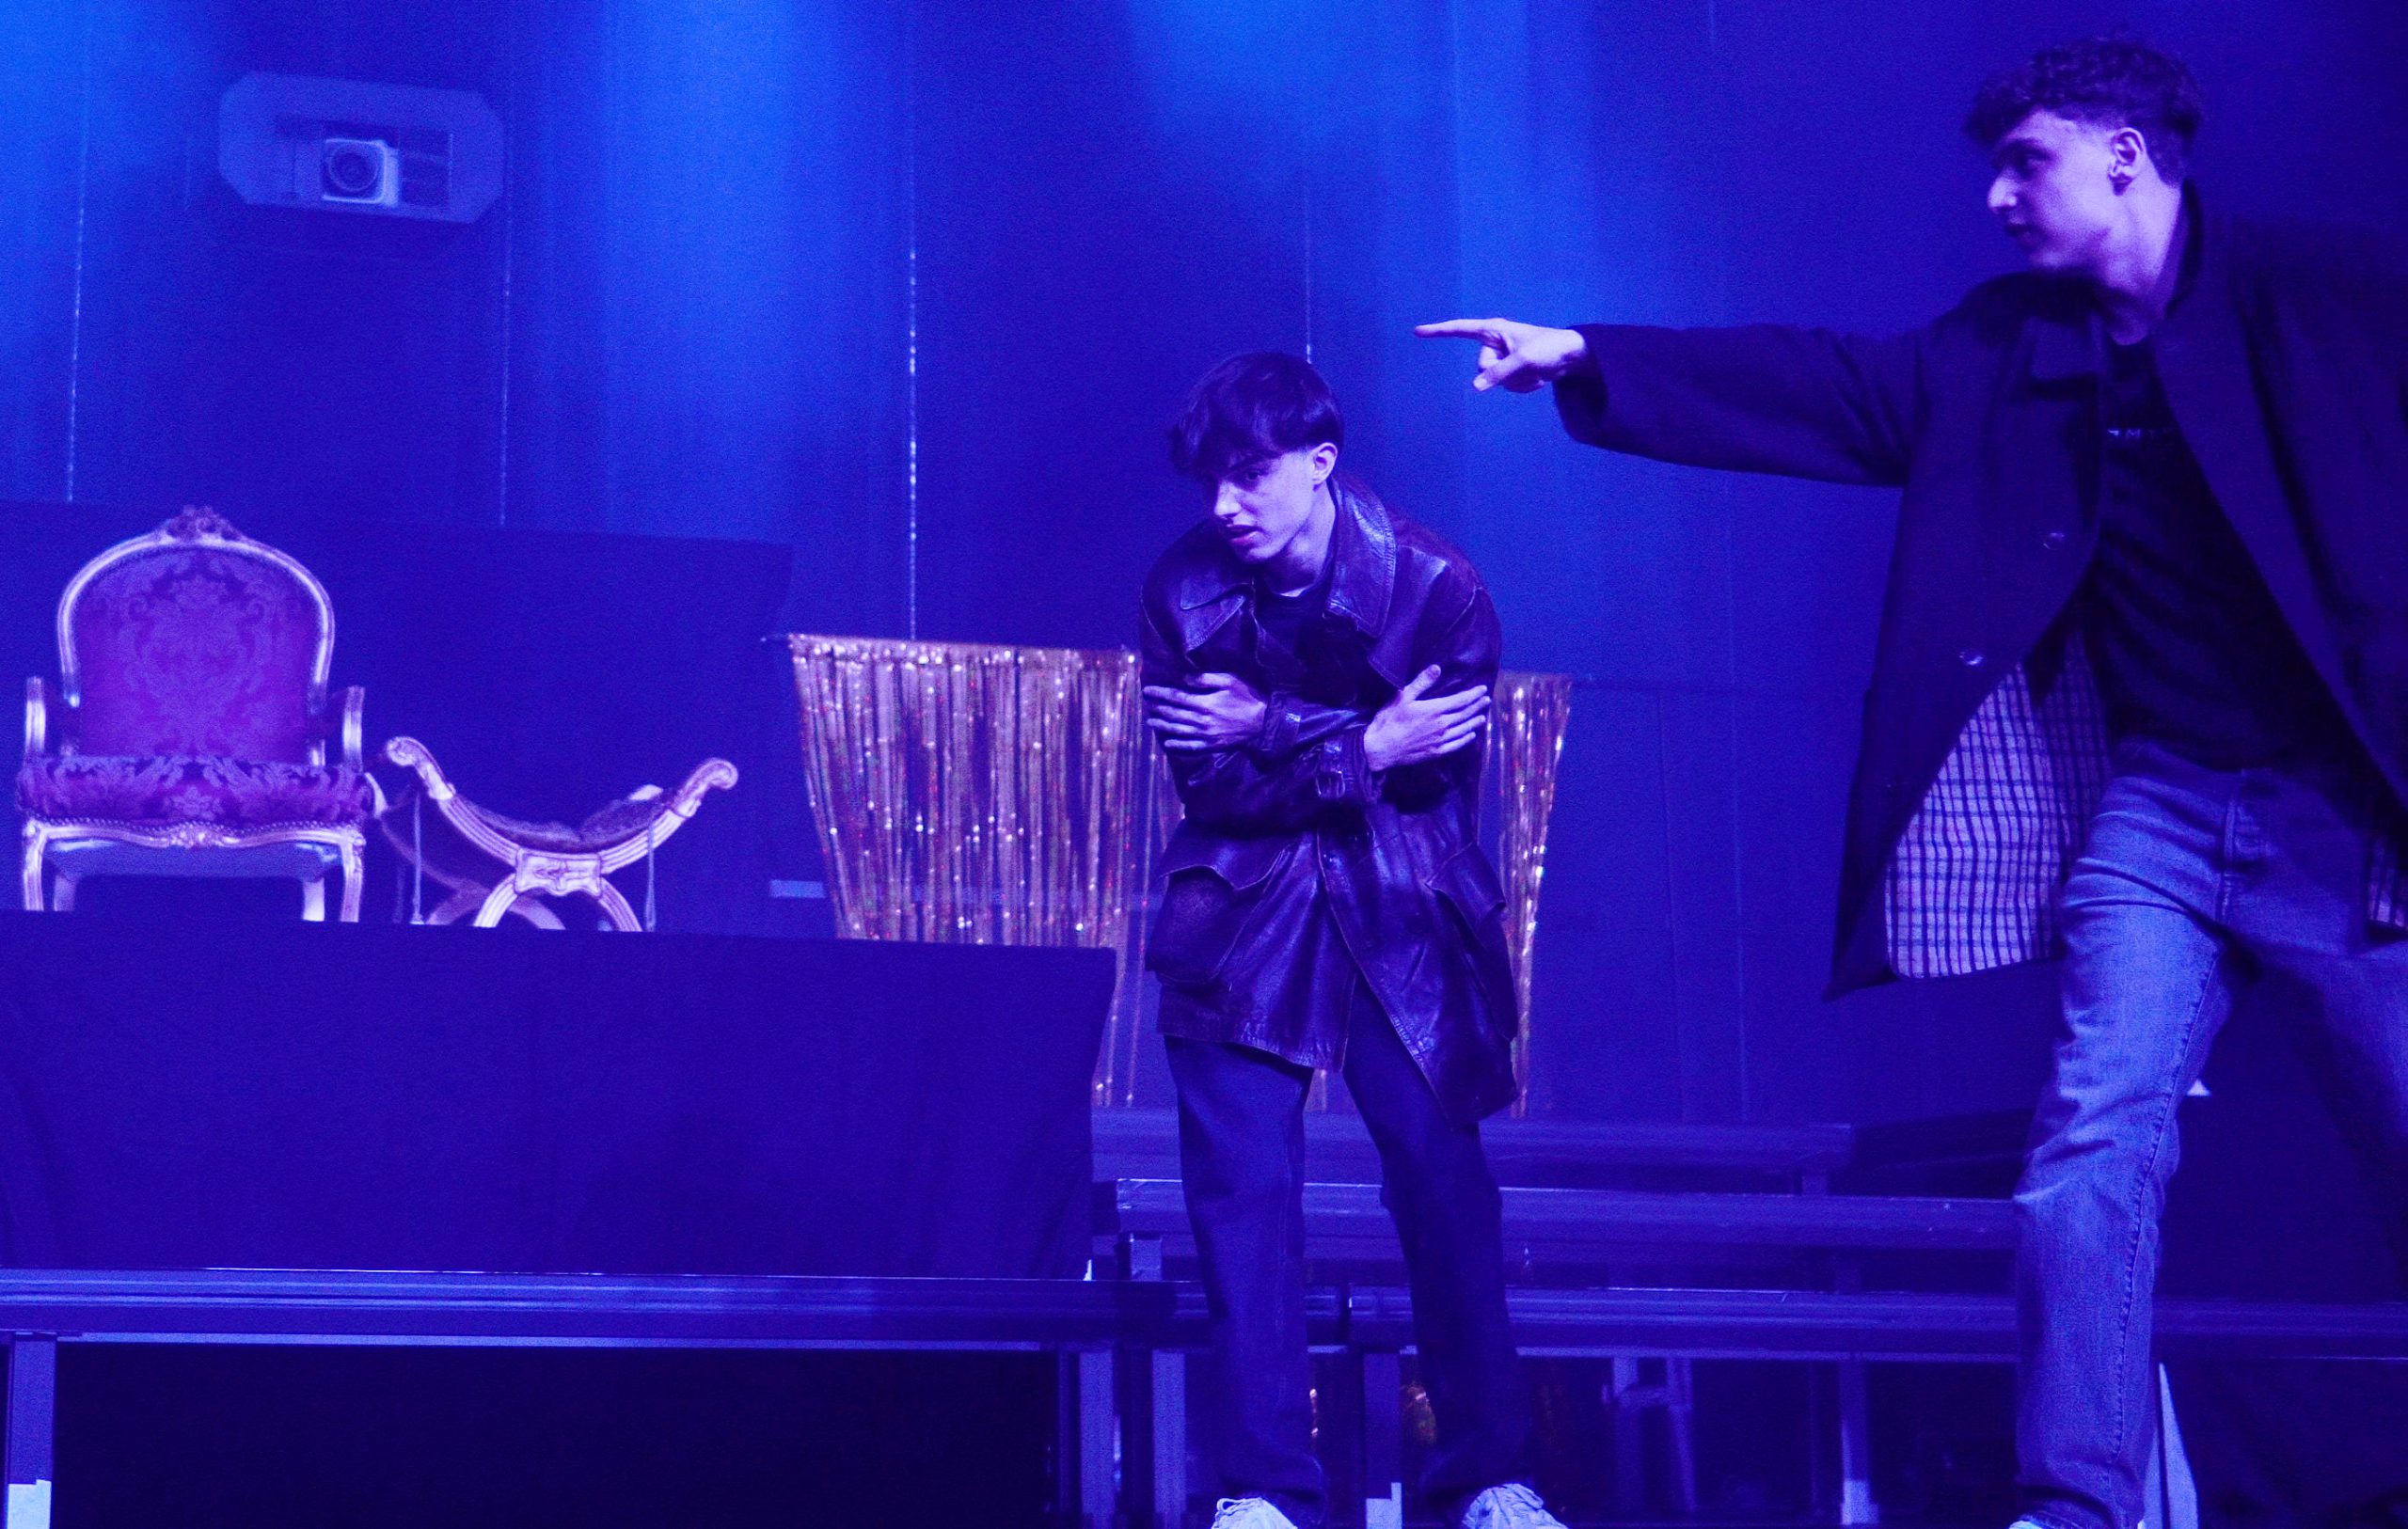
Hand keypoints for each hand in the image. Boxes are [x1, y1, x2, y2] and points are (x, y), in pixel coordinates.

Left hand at [1145, 673, 1268, 751]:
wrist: (1264, 722)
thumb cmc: (1248, 698)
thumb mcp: (1230, 681)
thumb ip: (1206, 679)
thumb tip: (1185, 678)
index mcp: (1205, 703)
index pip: (1176, 697)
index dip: (1160, 694)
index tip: (1147, 691)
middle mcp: (1202, 720)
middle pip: (1174, 714)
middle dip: (1158, 709)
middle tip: (1147, 705)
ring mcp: (1206, 735)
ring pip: (1179, 731)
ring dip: (1163, 726)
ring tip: (1151, 722)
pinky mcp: (1212, 745)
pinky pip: (1191, 747)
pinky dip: (1178, 745)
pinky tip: (1168, 743)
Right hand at [1362, 666, 1489, 771]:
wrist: (1381, 748)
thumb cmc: (1389, 720)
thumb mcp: (1402, 696)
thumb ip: (1422, 682)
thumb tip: (1437, 668)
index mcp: (1434, 709)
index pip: (1460, 700)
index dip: (1473, 694)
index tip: (1483, 689)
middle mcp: (1441, 725)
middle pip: (1464, 714)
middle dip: (1476, 706)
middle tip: (1486, 700)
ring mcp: (1439, 740)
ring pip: (1463, 730)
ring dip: (1474, 722)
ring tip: (1482, 717)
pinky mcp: (1435, 752)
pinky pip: (1456, 745)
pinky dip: (1465, 740)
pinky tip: (1471, 736)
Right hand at [1413, 317, 1587, 392]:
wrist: (1571, 357)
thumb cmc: (1548, 348)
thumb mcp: (1523, 360)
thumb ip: (1498, 373)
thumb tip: (1475, 387)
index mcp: (1493, 330)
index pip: (1459, 329)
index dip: (1438, 331)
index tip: (1417, 331)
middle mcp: (1494, 344)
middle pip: (1482, 367)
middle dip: (1502, 372)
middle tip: (1525, 364)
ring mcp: (1502, 359)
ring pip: (1494, 380)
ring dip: (1516, 380)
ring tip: (1534, 369)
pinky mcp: (1510, 372)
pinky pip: (1506, 386)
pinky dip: (1523, 385)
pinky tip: (1537, 376)